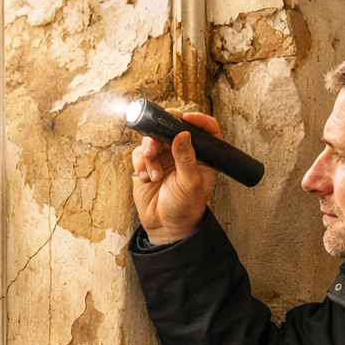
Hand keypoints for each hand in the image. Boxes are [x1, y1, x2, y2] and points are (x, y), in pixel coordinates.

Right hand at [131, 110, 218, 243]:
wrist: (165, 226)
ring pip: (153, 139)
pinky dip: (141, 163)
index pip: (205, 130)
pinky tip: (147, 177)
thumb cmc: (184, 208)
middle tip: (157, 144)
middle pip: (172, 128)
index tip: (186, 118)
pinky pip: (139, 153)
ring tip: (153, 172)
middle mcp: (182, 153)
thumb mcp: (190, 183)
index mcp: (200, 156)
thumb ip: (186, 158)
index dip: (198, 120)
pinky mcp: (147, 165)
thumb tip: (183, 134)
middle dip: (161, 133)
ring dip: (149, 152)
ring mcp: (164, 158)